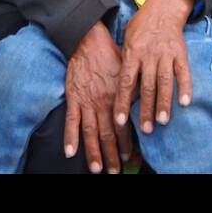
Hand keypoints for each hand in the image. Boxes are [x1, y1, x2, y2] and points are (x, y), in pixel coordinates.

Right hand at [64, 22, 132, 173]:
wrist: (88, 41)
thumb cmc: (111, 55)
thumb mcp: (128, 72)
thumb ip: (133, 91)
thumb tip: (142, 108)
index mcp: (118, 97)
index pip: (123, 127)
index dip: (126, 143)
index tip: (129, 157)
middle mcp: (103, 103)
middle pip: (107, 135)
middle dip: (112, 155)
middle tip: (115, 171)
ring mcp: (86, 102)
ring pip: (90, 133)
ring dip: (94, 153)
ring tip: (97, 169)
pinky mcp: (73, 98)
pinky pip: (71, 121)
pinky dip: (70, 137)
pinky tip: (70, 152)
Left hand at [113, 0, 194, 135]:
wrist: (163, 8)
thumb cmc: (141, 27)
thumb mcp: (126, 41)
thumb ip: (125, 63)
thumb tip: (119, 89)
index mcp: (132, 53)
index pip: (125, 82)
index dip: (122, 102)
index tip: (119, 121)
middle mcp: (148, 55)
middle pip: (146, 86)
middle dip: (145, 109)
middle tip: (146, 129)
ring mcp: (166, 54)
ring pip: (164, 82)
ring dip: (164, 103)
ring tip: (163, 121)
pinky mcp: (181, 53)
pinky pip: (183, 72)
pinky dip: (185, 87)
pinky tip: (185, 102)